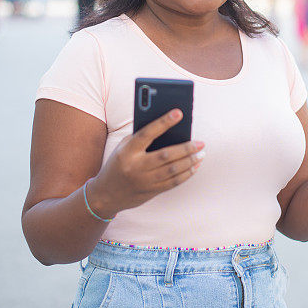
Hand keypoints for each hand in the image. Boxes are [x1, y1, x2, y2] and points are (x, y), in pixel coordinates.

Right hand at [85, 109, 204, 218]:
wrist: (106, 194)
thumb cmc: (118, 163)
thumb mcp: (124, 148)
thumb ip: (142, 138)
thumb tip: (169, 127)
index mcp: (127, 151)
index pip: (147, 133)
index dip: (163, 122)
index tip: (179, 112)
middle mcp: (136, 166)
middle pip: (166, 155)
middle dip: (186, 148)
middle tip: (200, 143)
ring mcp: (144, 181)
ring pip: (172, 170)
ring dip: (190, 161)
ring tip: (201, 154)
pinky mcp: (151, 191)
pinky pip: (173, 183)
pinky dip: (186, 174)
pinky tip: (195, 166)